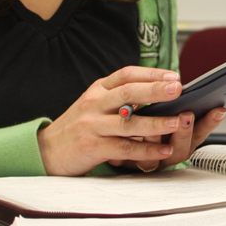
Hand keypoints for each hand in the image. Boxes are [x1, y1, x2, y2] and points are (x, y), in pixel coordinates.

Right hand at [37, 66, 209, 175]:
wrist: (47, 150)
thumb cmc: (79, 126)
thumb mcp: (95, 103)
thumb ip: (119, 97)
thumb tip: (158, 91)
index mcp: (98, 89)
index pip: (126, 75)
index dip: (151, 74)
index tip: (174, 76)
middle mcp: (94, 104)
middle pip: (128, 93)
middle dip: (155, 90)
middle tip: (178, 89)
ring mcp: (92, 125)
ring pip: (128, 122)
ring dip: (155, 122)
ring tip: (177, 122)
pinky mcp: (92, 147)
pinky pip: (123, 148)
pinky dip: (145, 150)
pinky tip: (163, 151)